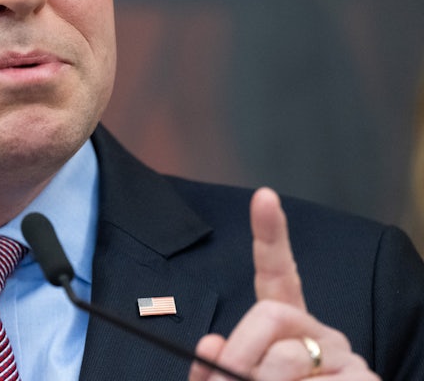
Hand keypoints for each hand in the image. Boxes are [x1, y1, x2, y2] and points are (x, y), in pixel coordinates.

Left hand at [188, 188, 378, 380]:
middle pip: (270, 317)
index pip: (278, 274)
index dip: (271, 234)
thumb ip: (220, 366)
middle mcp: (320, 334)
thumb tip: (212, 345)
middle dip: (240, 354)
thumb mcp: (238, 379)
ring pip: (288, 360)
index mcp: (287, 329)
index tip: (263, 197)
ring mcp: (347, 359)